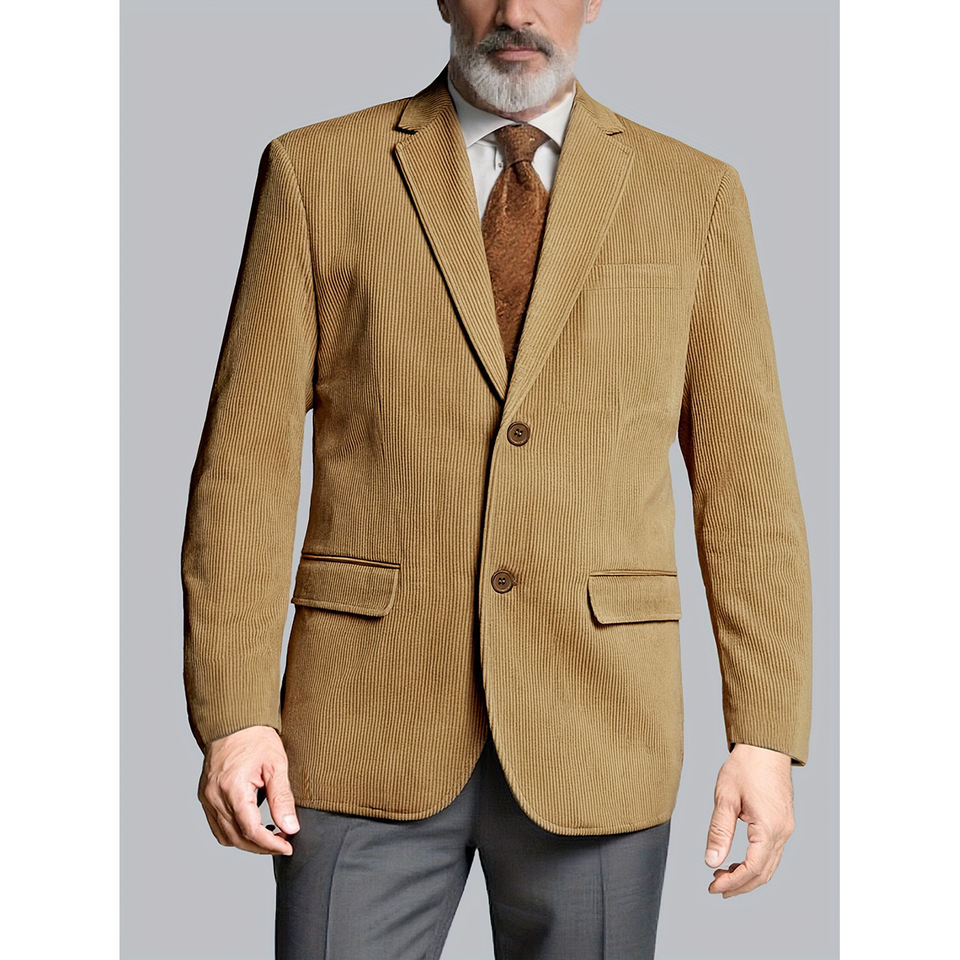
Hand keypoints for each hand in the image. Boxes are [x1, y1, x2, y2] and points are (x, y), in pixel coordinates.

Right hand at [197, 725, 300, 855]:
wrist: (234, 721)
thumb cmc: (256, 738)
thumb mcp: (276, 765)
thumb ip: (282, 798)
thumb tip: (291, 827)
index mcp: (232, 788)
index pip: (250, 829)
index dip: (270, 844)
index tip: (288, 846)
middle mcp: (214, 796)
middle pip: (236, 838)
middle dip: (260, 847)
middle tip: (283, 843)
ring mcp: (206, 798)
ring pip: (225, 836)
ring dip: (247, 842)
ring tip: (270, 837)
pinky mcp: (205, 797)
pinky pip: (217, 825)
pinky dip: (234, 832)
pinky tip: (253, 827)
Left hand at [704, 743, 794, 896]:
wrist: (765, 746)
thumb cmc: (745, 767)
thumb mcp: (725, 798)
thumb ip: (719, 832)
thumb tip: (711, 861)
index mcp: (769, 828)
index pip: (752, 869)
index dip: (733, 883)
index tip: (713, 887)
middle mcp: (782, 832)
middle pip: (763, 873)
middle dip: (740, 885)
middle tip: (716, 887)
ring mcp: (786, 828)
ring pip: (769, 865)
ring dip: (748, 875)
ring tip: (723, 875)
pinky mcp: (783, 823)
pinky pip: (772, 852)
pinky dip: (755, 862)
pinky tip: (738, 861)